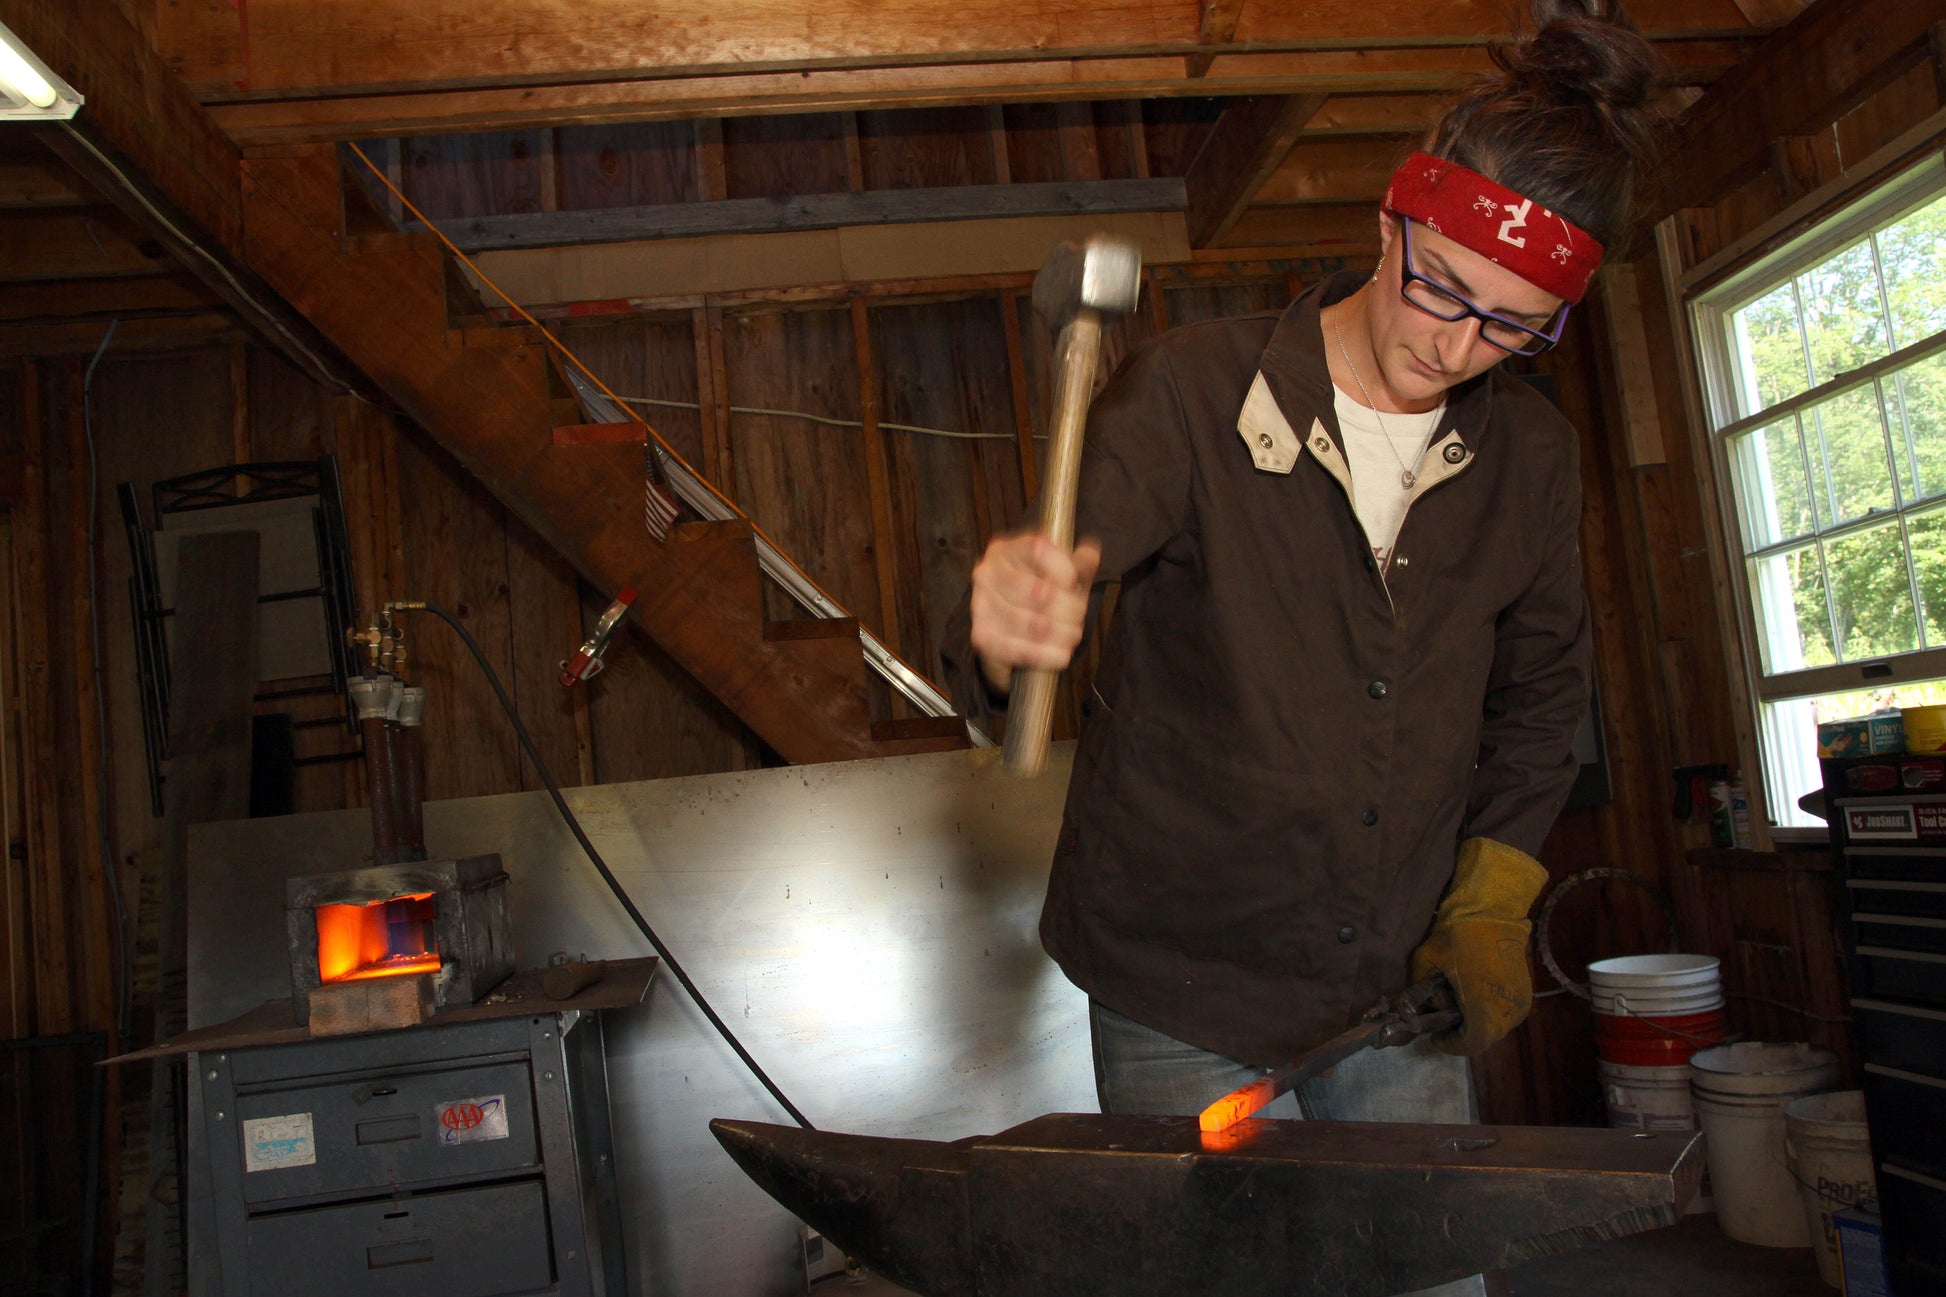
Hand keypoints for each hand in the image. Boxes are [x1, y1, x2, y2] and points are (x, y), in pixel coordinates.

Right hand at [967, 533, 1102, 696]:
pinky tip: (1061, 654)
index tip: (1074, 581)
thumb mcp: (1060, 573)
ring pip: (1033, 623)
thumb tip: (1090, 555)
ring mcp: (981, 605)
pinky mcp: (982, 636)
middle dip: (1069, 608)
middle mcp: (988, 573)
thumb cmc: (1036, 593)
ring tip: (1073, 635)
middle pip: (1038, 591)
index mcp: (1007, 550)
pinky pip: (1020, 649)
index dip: (1061, 566)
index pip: (1037, 549)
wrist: (1006, 627)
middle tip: (1079, 616)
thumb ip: (1078, 563)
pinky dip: (1046, 655)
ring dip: (1062, 633)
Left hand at [1408, 838, 1548, 1055]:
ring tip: (1458, 1004)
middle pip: (1484, 1037)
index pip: (1470, 1044)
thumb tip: (1413, 1006)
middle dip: (1462, 1032)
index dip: (1450, 1044)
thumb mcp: (1426, 962)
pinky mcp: (1525, 991)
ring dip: (1477, 1021)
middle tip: (1443, 1019)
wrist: (1493, 909)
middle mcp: (1507, 1012)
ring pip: (1496, 1026)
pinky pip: (1505, 1012)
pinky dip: (1489, 1009)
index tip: (1436, 1036)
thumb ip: (1419, 991)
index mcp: (1484, 1008)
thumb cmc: (1458, 934)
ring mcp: (1520, 1002)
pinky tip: (1474, 993)